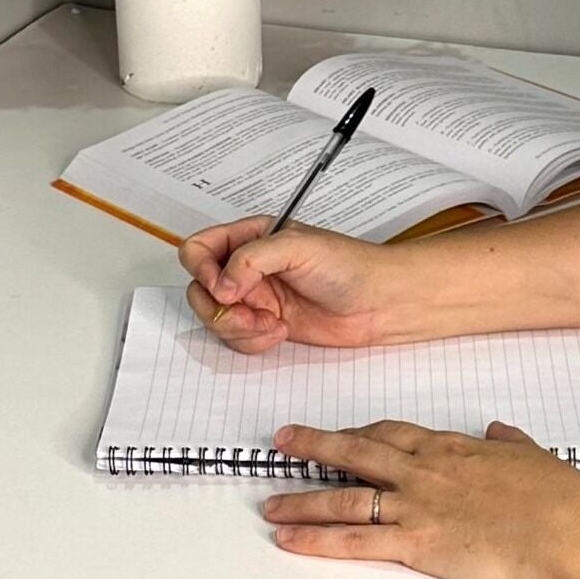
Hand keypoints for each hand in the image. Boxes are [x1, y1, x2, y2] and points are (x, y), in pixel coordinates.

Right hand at [178, 216, 400, 352]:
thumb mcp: (299, 246)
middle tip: (247, 311)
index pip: (200, 248)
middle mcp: (248, 267)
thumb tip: (222, 284)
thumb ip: (252, 258)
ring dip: (237, 327)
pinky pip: (237, 338)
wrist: (379, 302)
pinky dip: (252, 341)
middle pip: (200, 288)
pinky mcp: (266, 325)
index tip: (225, 288)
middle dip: (218, 307)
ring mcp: (256, 297)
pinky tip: (280, 331)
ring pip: (216, 318)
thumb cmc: (349, 265)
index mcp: (251, 237)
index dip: (202, 269)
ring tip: (269, 323)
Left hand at [263, 419, 579, 578]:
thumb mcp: (528, 456)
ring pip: (345, 496)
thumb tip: (500, 432)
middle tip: (282, 442)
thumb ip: (507, 442)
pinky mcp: (417, 543)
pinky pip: (354, 540)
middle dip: (314, 445)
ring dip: (303, 499)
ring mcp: (417, 505)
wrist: (564, 529)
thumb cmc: (555, 496)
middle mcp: (424, 470)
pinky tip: (292, 539)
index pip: (390, 433)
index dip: (358, 432)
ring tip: (272, 504)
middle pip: (355, 452)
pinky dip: (317, 539)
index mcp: (449, 447)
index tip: (338, 433)